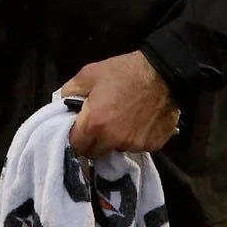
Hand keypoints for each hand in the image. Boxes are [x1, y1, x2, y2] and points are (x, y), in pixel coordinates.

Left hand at [61, 51, 179, 157]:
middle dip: (93, 143)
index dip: (75, 138)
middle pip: (95, 153)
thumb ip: (70, 91)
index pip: (76, 146)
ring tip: (120, 119)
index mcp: (95, 124)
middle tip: (98, 126)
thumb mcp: (89, 74)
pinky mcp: (152, 146)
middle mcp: (114, 140)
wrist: (163, 73)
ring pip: (116, 150)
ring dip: (114, 140)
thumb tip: (63, 105)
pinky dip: (134, 138)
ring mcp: (134, 145)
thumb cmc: (123, 72)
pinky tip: (137, 121)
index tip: (79, 130)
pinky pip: (136, 147)